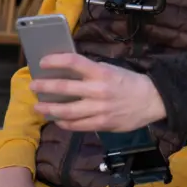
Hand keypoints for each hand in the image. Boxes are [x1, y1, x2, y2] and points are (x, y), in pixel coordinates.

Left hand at [31, 53, 166, 131]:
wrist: (152, 100)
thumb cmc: (129, 82)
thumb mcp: (111, 70)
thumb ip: (91, 72)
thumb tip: (66, 72)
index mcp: (101, 72)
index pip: (73, 62)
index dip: (55, 61)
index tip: (42, 62)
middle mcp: (98, 90)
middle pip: (64, 88)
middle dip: (45, 87)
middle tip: (33, 86)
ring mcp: (99, 109)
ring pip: (66, 111)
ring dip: (49, 109)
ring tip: (38, 107)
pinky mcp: (102, 124)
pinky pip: (77, 125)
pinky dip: (64, 122)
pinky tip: (57, 119)